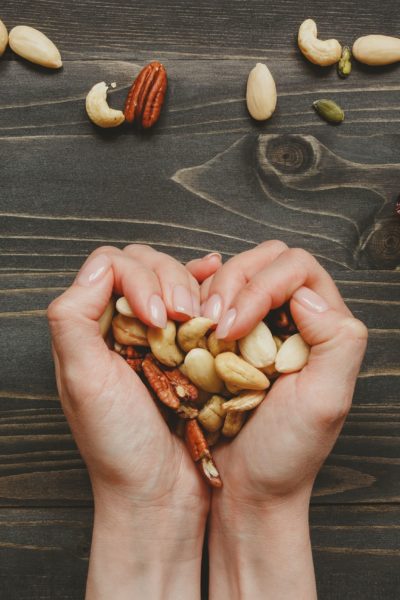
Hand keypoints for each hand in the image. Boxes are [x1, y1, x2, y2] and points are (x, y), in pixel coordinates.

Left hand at [48, 244, 220, 598]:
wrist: (161, 492)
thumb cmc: (119, 444)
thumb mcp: (83, 381)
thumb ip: (73, 318)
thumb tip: (102, 266)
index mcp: (92, 328)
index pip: (111, 266)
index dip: (137, 278)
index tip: (157, 317)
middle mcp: (122, 325)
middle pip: (144, 263)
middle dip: (169, 280)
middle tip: (183, 317)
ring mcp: (157, 334)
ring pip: (174, 277)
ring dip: (192, 287)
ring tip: (204, 316)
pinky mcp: (189, 347)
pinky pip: (198, 299)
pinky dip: (208, 285)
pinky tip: (216, 278)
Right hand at [201, 240, 367, 598]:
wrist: (244, 488)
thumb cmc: (285, 453)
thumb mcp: (324, 402)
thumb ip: (336, 342)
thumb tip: (305, 294)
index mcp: (323, 326)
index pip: (296, 268)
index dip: (263, 284)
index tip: (235, 326)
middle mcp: (292, 318)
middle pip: (265, 261)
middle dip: (234, 282)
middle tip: (215, 324)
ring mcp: (256, 325)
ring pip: (233, 274)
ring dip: (212, 294)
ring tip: (198, 329)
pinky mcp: (224, 337)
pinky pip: (208, 299)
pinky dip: (194, 305)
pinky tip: (186, 325)